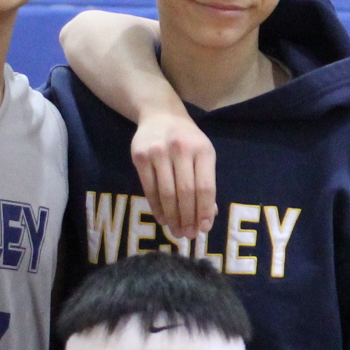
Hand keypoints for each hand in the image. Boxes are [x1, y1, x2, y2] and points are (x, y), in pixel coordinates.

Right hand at [132, 109, 218, 241]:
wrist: (160, 114)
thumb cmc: (187, 139)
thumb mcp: (203, 154)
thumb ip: (206, 182)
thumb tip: (209, 215)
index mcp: (203, 150)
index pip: (205, 187)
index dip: (204, 211)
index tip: (204, 229)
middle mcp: (181, 150)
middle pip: (185, 193)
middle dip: (188, 218)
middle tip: (188, 235)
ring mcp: (159, 152)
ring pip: (167, 193)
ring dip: (172, 217)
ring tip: (176, 231)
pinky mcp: (140, 156)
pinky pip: (149, 189)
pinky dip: (156, 207)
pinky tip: (162, 218)